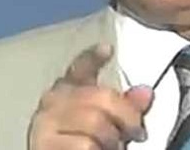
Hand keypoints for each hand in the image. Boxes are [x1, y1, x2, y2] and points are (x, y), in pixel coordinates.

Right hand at [28, 43, 153, 149]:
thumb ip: (126, 108)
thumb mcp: (108, 125)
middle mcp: (53, 101)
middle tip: (135, 132)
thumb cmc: (82, 145)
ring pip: (95, 122)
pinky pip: (85, 144)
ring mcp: (45, 121)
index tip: (107, 49)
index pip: (80, 67)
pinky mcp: (43, 144)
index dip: (93, 56)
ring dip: (112, 140)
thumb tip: (146, 93)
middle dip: (126, 116)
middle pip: (101, 96)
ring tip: (112, 147)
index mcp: (67, 91)